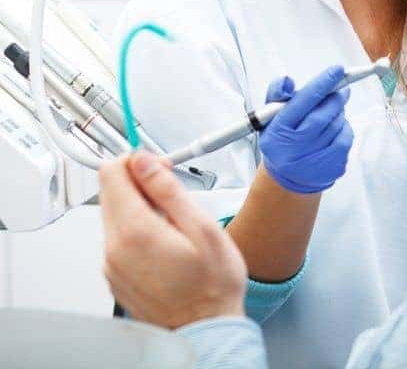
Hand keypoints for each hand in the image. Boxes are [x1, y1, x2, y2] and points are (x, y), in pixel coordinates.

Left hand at [100, 152, 246, 328]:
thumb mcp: (202, 227)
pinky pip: (118, 240)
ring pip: (114, 215)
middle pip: (110, 192)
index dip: (137, 161)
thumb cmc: (213, 284)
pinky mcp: (115, 276)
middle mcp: (115, 248)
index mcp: (135, 231)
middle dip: (139, 183)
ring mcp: (112, 265)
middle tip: (171, 192)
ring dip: (140, 208)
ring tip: (174, 222)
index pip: (112, 173)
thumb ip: (168, 190)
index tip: (159, 167)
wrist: (205, 329)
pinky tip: (166, 242)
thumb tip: (144, 162)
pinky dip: (137, 231)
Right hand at [260, 67, 354, 194]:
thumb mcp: (270, 116)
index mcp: (278, 131)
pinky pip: (346, 139)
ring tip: (332, 111)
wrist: (289, 176)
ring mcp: (314, 161)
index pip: (302, 102)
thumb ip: (277, 94)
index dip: (322, 84)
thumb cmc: (281, 138)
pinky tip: (335, 128)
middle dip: (335, 98)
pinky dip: (344, 128)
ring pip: (337, 125)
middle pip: (323, 114)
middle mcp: (294, 148)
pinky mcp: (332, 168)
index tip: (337, 70)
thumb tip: (288, 80)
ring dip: (338, 112)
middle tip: (341, 89)